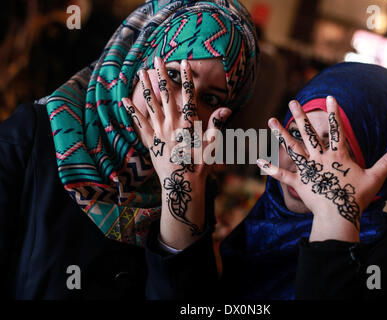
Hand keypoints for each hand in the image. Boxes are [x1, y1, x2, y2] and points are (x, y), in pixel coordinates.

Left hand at [122, 57, 230, 247]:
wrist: (181, 184)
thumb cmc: (199, 165)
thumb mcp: (211, 145)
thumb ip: (216, 124)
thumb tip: (226, 109)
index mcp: (188, 123)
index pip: (188, 95)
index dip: (186, 78)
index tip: (184, 63)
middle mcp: (172, 123)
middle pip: (166, 94)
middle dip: (161, 74)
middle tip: (157, 58)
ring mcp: (159, 131)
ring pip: (151, 104)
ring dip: (146, 86)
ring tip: (141, 71)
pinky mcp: (149, 140)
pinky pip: (138, 123)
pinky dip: (131, 111)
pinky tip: (124, 100)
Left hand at [257, 96, 386, 241]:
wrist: (340, 216)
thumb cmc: (357, 197)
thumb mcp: (375, 178)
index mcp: (337, 155)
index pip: (336, 130)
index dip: (335, 113)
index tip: (330, 97)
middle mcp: (320, 158)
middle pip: (309, 134)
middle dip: (300, 116)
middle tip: (292, 101)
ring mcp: (307, 170)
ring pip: (292, 148)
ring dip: (281, 134)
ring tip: (270, 121)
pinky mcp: (298, 183)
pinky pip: (282, 175)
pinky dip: (270, 169)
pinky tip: (257, 161)